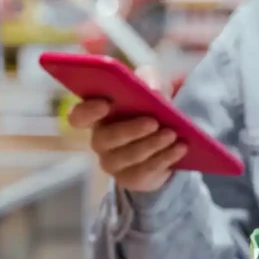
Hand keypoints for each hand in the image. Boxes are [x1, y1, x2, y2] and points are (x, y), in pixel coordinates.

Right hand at [68, 64, 187, 192]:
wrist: (168, 140)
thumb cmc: (149, 107)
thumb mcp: (153, 85)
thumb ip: (151, 78)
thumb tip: (153, 90)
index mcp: (97, 115)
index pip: (78, 116)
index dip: (88, 111)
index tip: (106, 103)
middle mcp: (100, 140)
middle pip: (105, 139)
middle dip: (130, 130)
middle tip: (154, 122)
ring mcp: (113, 163)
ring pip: (128, 156)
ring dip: (152, 145)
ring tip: (172, 134)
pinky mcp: (130, 179)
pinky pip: (145, 171)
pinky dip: (165, 158)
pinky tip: (180, 148)